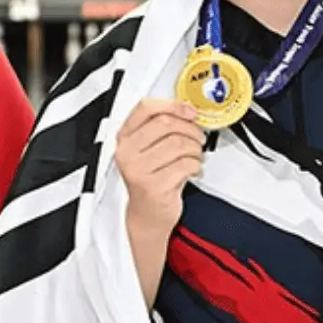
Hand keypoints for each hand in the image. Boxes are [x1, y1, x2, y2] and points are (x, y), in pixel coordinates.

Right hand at [114, 98, 205, 242]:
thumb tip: (187, 110)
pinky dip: (196, 165)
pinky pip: (185, 165)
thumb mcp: (147, 150)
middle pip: (166, 124)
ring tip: (194, 156)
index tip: (189, 111)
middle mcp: (127, 152)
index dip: (173, 105)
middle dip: (190, 129)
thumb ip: (160, 128)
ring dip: (195, 149)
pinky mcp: (154, 186)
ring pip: (179, 144)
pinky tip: (192, 170)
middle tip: (198, 137)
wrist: (146, 216)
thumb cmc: (150, 180)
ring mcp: (139, 170)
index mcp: (124, 137)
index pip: (146, 108)